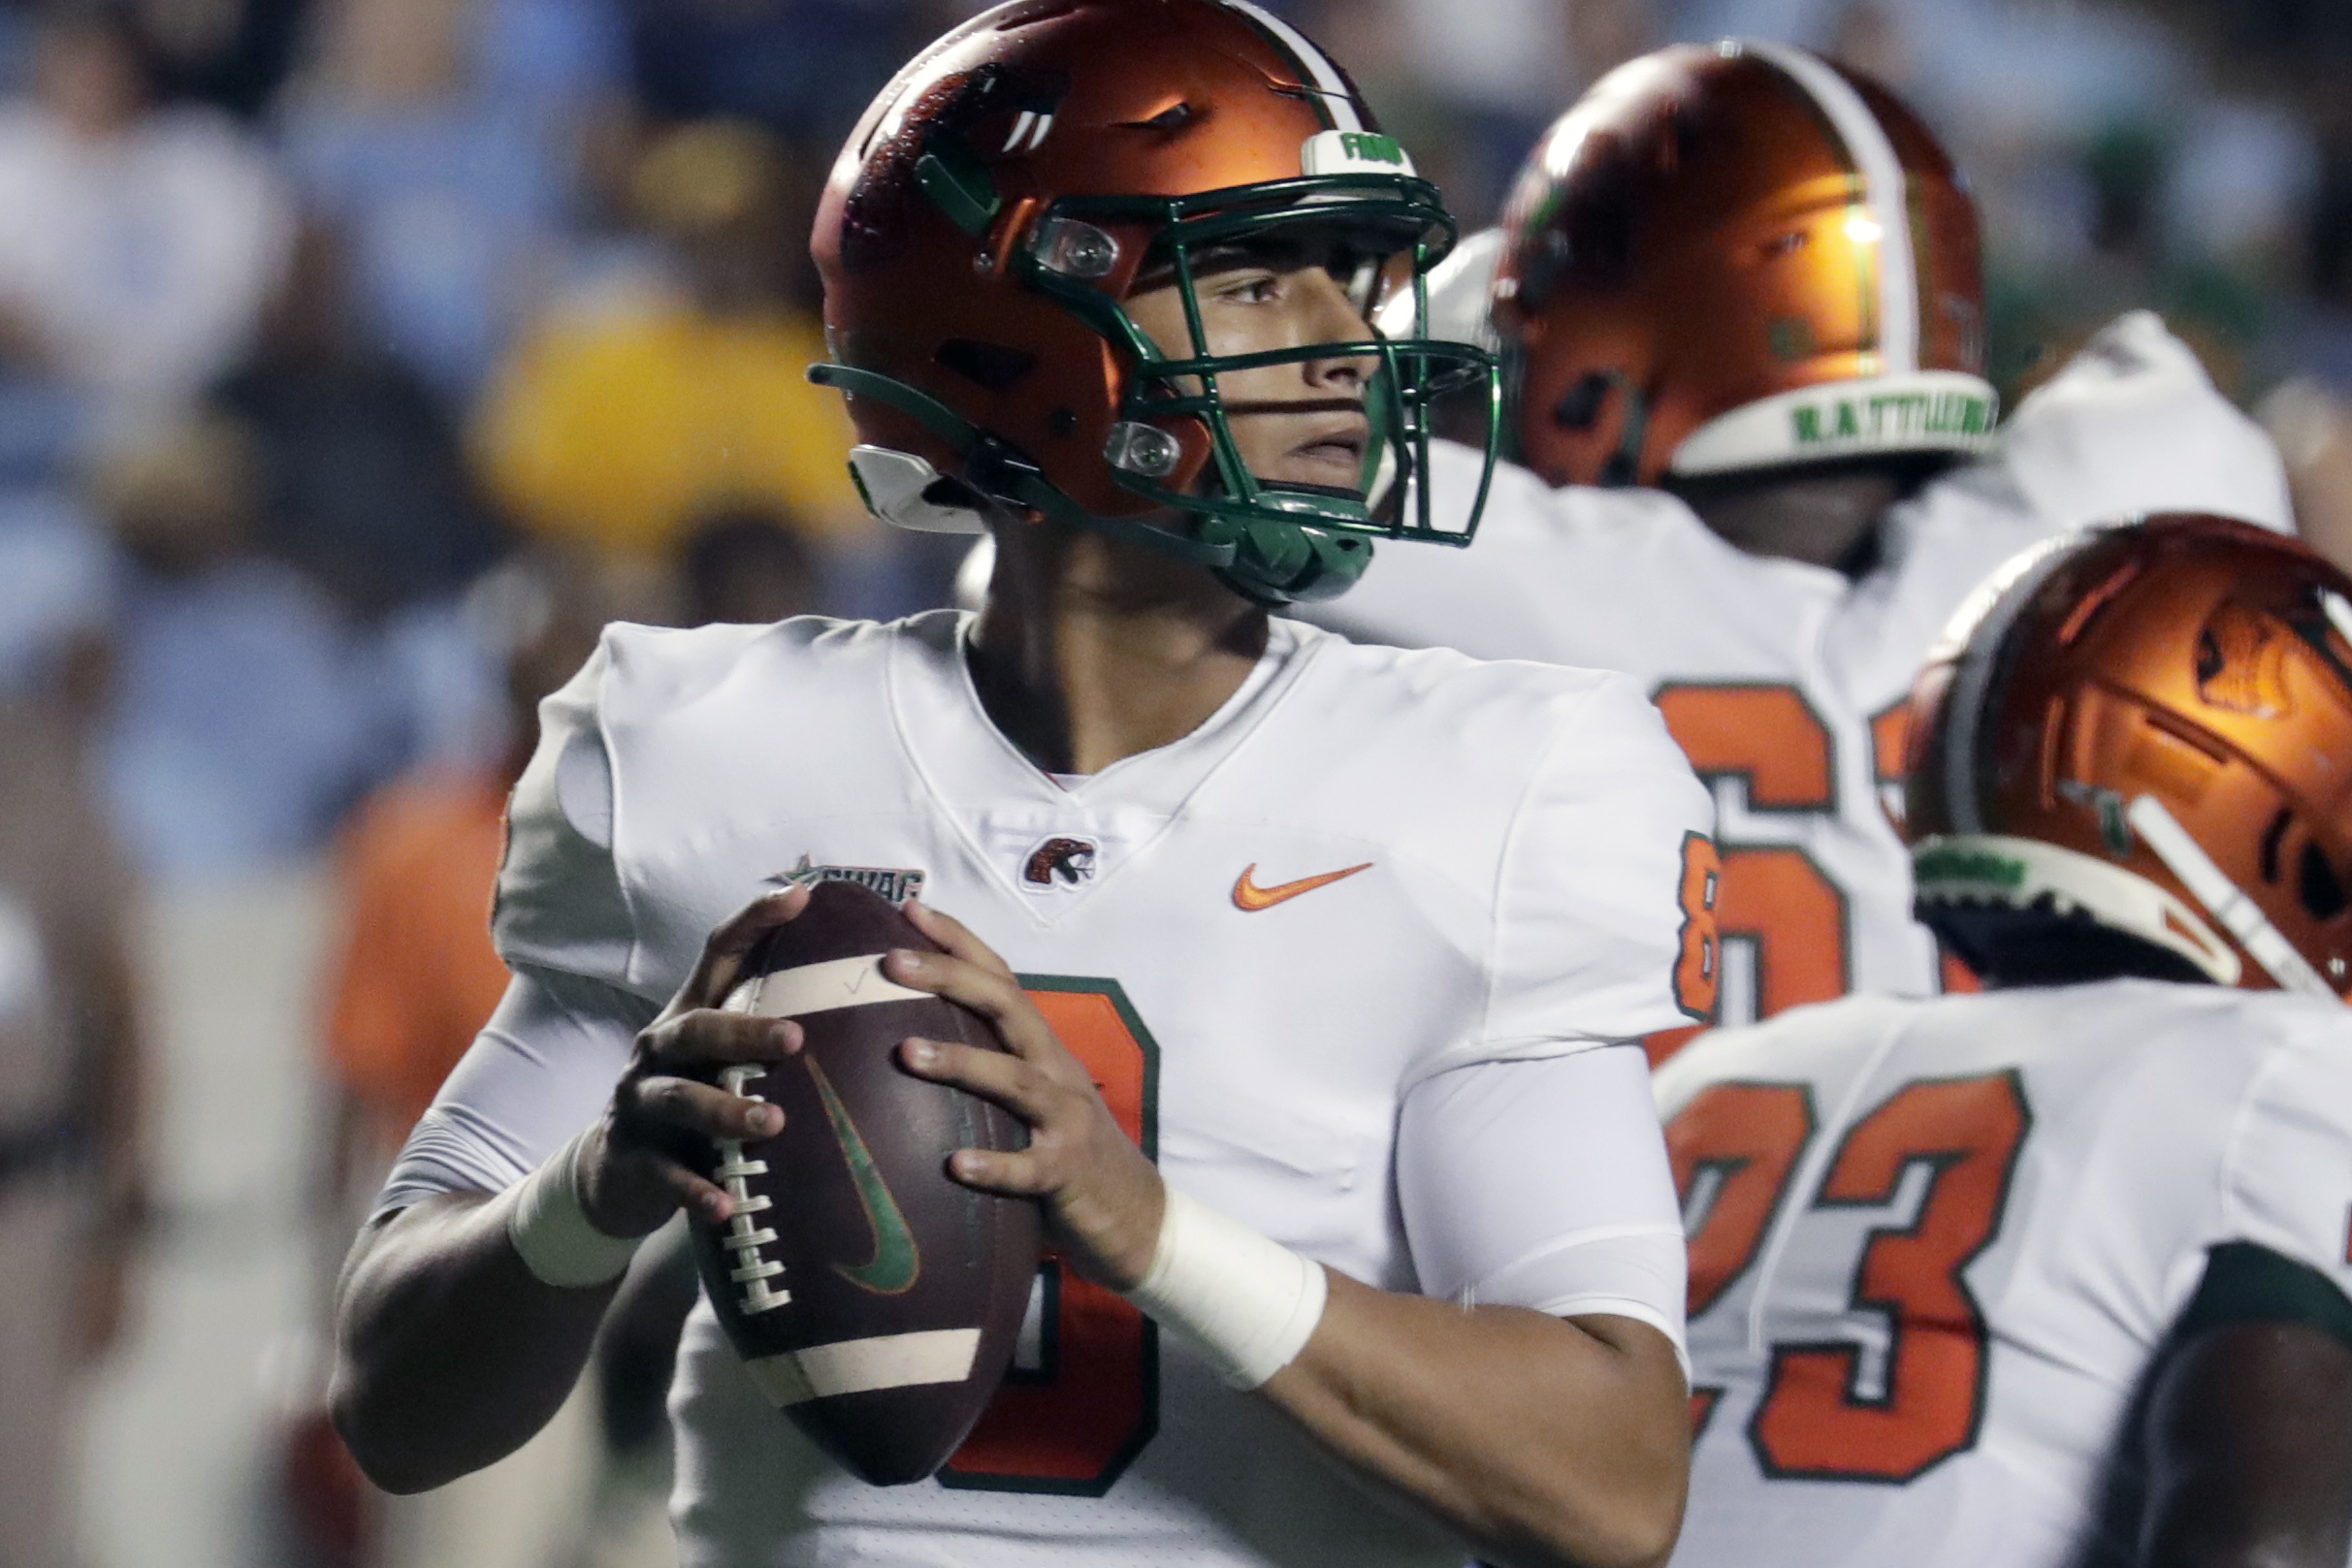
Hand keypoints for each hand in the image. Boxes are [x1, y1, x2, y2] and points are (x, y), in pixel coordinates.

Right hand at [578, 888, 808, 1237]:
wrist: (615, 1175)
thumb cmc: (696, 1103)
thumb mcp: (721, 1058)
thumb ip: (770, 1026)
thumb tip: (869, 999)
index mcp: (690, 1014)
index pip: (718, 953)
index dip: (755, 921)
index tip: (803, 896)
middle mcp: (659, 1049)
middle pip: (697, 1028)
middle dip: (744, 1031)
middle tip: (797, 1039)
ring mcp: (640, 1103)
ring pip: (680, 1099)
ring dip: (727, 1111)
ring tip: (774, 1124)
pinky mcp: (633, 1160)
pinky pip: (667, 1175)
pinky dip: (698, 1190)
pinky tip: (729, 1205)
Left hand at [886, 901, 1165, 1289]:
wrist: (1137, 1215)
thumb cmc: (1065, 1149)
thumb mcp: (1031, 1096)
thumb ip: (989, 1066)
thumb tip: (901, 1041)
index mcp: (1041, 1046)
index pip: (1000, 977)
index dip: (958, 940)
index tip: (908, 908)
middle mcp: (1056, 1069)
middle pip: (1006, 1006)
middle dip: (949, 978)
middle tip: (891, 963)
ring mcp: (1066, 1119)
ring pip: (1014, 1079)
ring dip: (961, 1061)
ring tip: (905, 1052)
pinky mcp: (1068, 1172)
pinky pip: (1029, 1166)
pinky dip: (993, 1164)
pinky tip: (955, 1164)